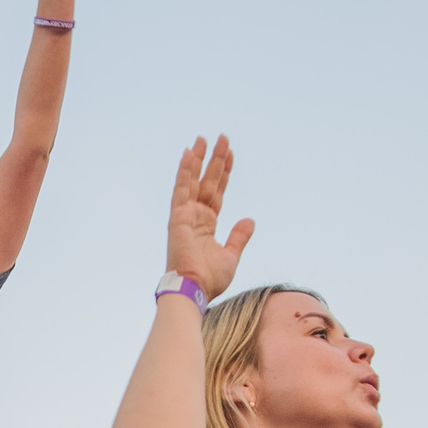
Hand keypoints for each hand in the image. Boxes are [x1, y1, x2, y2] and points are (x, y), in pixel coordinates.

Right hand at [166, 137, 253, 300]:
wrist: (194, 289)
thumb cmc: (209, 279)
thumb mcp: (231, 255)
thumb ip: (239, 237)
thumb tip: (250, 220)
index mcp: (207, 224)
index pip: (217, 192)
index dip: (224, 173)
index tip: (230, 154)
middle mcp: (195, 216)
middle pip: (207, 181)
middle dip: (214, 160)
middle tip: (221, 137)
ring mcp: (185, 215)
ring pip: (193, 181)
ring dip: (198, 159)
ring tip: (203, 139)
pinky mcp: (177, 217)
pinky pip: (181, 189)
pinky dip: (184, 171)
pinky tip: (188, 154)